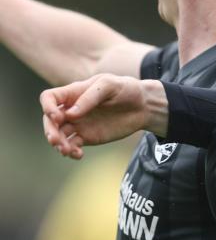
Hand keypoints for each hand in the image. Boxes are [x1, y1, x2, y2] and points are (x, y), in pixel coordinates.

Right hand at [40, 74, 164, 158]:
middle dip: (50, 131)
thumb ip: (90, 97)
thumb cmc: (126, 89)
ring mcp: (79, 123)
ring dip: (59, 144)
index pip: (49, 98)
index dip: (47, 107)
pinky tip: (78, 154)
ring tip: (68, 150)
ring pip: (59, 135)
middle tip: (56, 141)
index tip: (57, 117)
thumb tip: (71, 114)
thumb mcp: (110, 85)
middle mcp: (72, 109)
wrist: (143, 106)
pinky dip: (71, 151)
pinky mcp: (87, 136)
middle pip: (50, 120)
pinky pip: (72, 145)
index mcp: (74, 92)